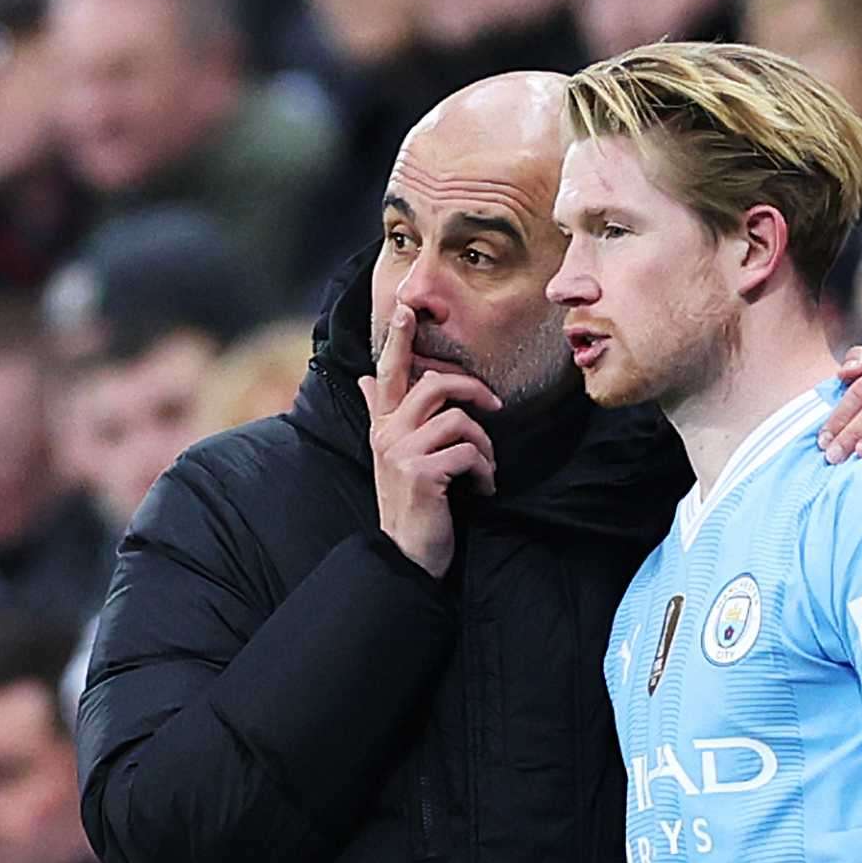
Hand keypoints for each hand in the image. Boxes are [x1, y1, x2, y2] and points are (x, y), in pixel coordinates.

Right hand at [357, 304, 500, 576]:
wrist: (406, 554)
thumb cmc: (410, 503)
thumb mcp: (392, 456)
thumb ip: (381, 414)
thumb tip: (366, 380)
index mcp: (383, 425)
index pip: (389, 372)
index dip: (399, 339)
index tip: (407, 308)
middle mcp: (386, 434)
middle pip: (434, 384)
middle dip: (472, 388)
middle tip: (495, 403)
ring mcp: (401, 453)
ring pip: (458, 420)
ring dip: (484, 444)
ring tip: (485, 468)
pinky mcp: (421, 474)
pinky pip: (468, 452)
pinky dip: (485, 470)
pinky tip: (483, 488)